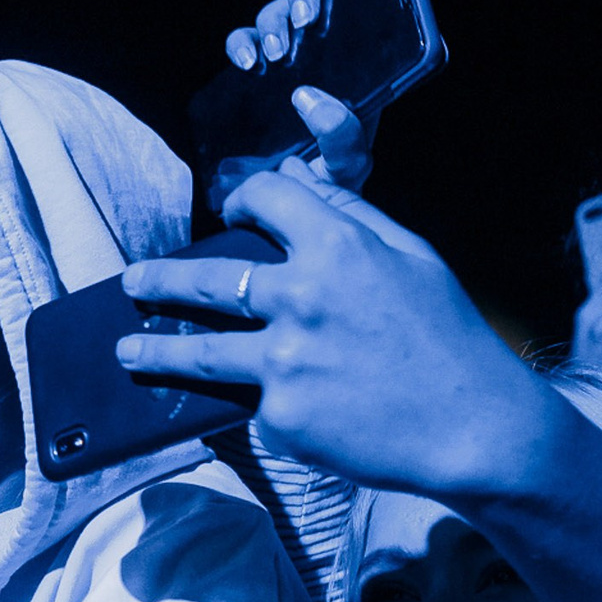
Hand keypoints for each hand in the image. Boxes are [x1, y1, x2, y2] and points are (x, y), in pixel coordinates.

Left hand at [121, 166, 548, 499]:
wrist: (473, 428)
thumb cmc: (449, 338)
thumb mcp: (412, 257)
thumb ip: (349, 214)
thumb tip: (297, 174)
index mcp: (337, 247)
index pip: (265, 198)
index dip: (243, 197)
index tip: (230, 210)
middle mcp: (300, 299)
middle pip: (203, 280)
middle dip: (158, 282)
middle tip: (132, 284)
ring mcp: (284, 361)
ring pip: (197, 352)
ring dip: (154, 351)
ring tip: (128, 352)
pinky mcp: (281, 416)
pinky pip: (252, 402)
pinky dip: (256, 402)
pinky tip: (267, 407)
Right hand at [208, 0, 373, 211]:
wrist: (289, 204)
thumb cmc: (329, 182)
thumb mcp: (348, 166)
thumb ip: (343, 139)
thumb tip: (310, 98)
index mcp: (362, 60)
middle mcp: (325, 48)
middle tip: (302, 21)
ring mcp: (288, 56)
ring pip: (276, 11)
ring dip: (271, 20)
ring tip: (270, 55)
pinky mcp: (255, 69)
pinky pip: (242, 39)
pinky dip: (240, 41)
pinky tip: (244, 60)